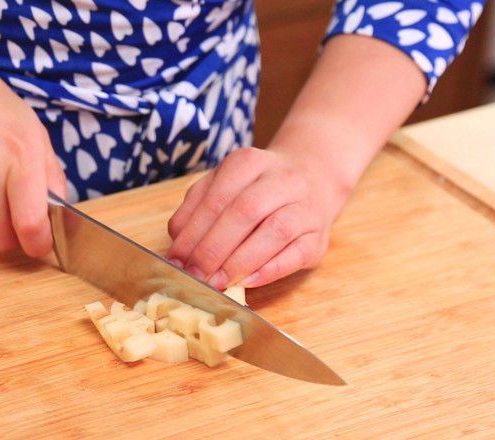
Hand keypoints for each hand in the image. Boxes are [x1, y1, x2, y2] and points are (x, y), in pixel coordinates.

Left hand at [166, 146, 346, 288]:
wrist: (311, 178)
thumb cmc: (255, 188)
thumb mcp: (221, 184)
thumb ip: (196, 207)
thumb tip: (177, 240)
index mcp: (249, 162)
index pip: (216, 199)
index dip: (193, 233)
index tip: (176, 259)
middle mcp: (282, 180)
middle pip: (244, 213)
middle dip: (213, 249)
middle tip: (194, 274)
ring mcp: (305, 207)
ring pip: (274, 232)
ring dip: (240, 262)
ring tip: (216, 282)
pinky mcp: (319, 236)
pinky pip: (296, 254)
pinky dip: (269, 270)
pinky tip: (247, 282)